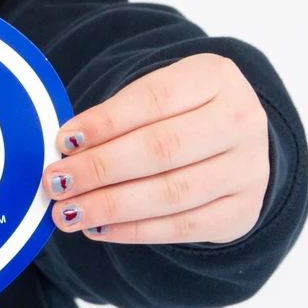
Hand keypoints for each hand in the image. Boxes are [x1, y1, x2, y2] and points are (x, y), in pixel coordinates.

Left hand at [46, 53, 268, 244]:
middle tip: (57, 182)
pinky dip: (135, 230)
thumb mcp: (156, 97)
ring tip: (69, 212)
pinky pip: (184, 227)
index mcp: (216, 77)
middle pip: (162, 148)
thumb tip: (65, 150)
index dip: (105, 122)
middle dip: (101, 168)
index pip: (154, 99)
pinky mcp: (244, 211)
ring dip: (112, 205)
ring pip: (173, 192)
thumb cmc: (179, 115)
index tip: (63, 141)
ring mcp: (249, 169)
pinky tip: (99, 228)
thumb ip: (117, 117)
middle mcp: (242, 120)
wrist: (231, 144)